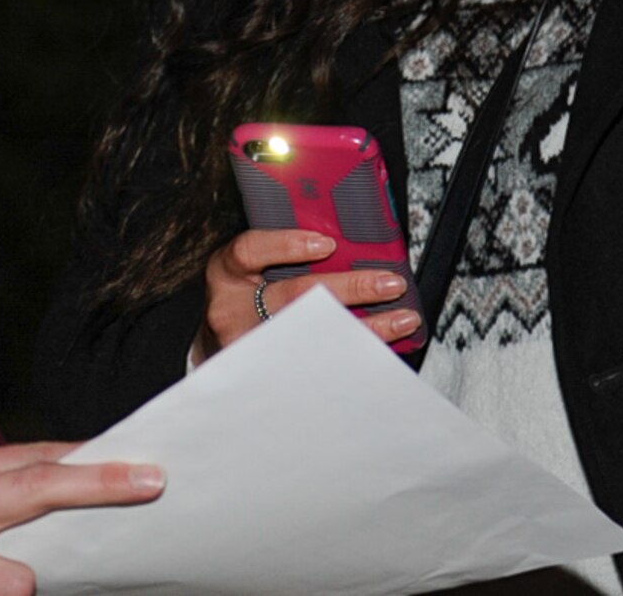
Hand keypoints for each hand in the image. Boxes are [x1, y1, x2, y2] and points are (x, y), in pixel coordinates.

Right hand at [197, 228, 420, 359]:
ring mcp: (248, 349)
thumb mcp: (249, 271)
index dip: (287, 245)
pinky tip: (383, 351)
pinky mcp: (267, 378)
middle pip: (293, 297)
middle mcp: (230, 310)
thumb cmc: (244, 301)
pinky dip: (355, 358)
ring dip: (365, 327)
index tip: (327, 244)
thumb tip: (347, 245)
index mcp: (225, 273)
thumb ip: (282, 257)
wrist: (220, 351)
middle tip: (389, 283)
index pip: (249, 251)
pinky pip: (318, 369)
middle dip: (349, 288)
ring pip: (313, 338)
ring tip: (403, 318)